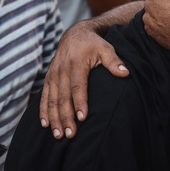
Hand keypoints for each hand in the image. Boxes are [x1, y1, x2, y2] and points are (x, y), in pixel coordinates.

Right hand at [39, 20, 127, 138]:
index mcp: (77, 64)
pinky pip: (44, 97)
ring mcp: (53, 75)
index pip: (78, 87)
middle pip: (63, 97)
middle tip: (70, 134)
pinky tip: (46, 124)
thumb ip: (115, 62)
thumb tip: (126, 73)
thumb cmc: (94, 44)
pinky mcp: (48, 79)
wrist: (75, 35)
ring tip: (58, 135)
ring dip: (54, 118)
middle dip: (66, 117)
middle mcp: (62, 70)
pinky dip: (43, 111)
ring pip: (52, 100)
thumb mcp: (106, 49)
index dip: (80, 103)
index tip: (83, 118)